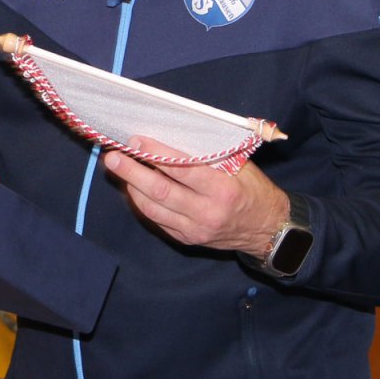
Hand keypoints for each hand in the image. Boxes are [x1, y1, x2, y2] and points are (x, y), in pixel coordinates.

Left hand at [102, 135, 287, 255]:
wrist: (266, 229)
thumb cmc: (252, 189)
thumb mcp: (239, 166)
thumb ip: (207, 156)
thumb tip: (168, 139)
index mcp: (222, 189)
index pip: (182, 169)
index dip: (155, 154)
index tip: (136, 141)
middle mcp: (207, 211)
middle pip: (160, 191)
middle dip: (132, 172)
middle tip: (113, 157)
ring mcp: (195, 229)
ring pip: (153, 209)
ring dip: (132, 188)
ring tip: (119, 169)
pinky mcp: (187, 239)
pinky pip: (157, 220)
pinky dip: (142, 203)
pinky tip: (133, 189)